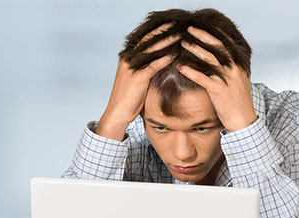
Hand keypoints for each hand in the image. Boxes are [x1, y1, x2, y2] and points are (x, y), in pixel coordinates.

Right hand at [97, 23, 178, 140]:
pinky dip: (164, 59)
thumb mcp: (139, 78)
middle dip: (163, 32)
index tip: (170, 25)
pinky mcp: (137, 78)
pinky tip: (174, 54)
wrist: (118, 112)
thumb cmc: (130, 98)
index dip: (157, 30)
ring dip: (166, 42)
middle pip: (147, 40)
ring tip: (180, 36)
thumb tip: (163, 60)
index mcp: (127, 57)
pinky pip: (152, 65)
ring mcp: (131, 67)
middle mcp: (128, 58)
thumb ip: (148, 67)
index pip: (143, 38)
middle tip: (177, 25)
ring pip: (151, 50)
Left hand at [178, 26, 256, 132]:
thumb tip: (221, 58)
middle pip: (217, 46)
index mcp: (239, 64)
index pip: (226, 43)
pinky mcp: (218, 90)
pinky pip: (202, 78)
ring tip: (182, 43)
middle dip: (202, 36)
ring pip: (209, 59)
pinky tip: (180, 67)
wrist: (244, 119)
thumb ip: (232, 67)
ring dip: (194, 49)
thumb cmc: (239, 101)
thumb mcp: (239, 80)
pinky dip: (190, 71)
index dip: (213, 33)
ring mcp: (227, 79)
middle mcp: (234, 68)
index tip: (202, 26)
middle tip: (189, 29)